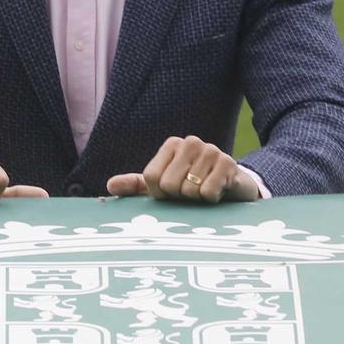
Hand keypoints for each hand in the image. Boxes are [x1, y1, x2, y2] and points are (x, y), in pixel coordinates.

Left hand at [107, 136, 260, 203]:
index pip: (151, 178)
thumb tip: (110, 186)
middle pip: (169, 185)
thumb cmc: (193, 188)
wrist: (233, 189)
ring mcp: (211, 150)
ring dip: (197, 200)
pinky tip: (219, 192)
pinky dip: (212, 200)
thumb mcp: (163, 188)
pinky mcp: (229, 163)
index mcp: (171, 145)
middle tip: (192, 192)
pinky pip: (208, 192)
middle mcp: (190, 142)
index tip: (173, 192)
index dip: (161, 194)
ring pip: (189, 191)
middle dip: (180, 197)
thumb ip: (136, 186)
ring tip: (206, 190)